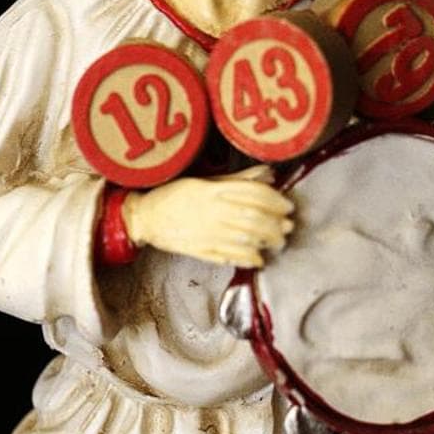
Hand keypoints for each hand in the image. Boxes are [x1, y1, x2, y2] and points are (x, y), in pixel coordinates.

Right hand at [122, 165, 293, 267]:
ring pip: (246, 238)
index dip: (276, 201)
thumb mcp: (205, 181)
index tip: (287, 206)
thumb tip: (269, 175)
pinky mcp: (200, 250)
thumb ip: (238, 180)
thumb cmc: (176, 195)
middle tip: (287, 226)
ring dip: (267, 241)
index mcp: (213, 191)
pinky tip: (258, 259)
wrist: (146, 217)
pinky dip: (248, 259)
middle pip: (254, 218)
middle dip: (276, 224)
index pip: (254, 194)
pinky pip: (229, 257)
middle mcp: (212, 212)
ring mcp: (206, 233)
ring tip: (278, 242)